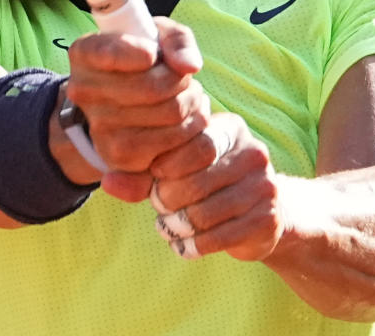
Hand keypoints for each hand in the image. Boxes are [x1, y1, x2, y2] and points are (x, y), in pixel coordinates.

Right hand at [66, 17, 210, 199]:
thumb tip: (189, 66)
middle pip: (154, 87)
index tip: (152, 54)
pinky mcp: (120, 157)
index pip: (108, 53)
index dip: (136, 52)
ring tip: (187, 98)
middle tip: (184, 79)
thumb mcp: (158, 36)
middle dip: (182, 81)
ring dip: (192, 103)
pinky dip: (190, 129)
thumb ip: (177, 40)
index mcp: (85, 54)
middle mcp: (84, 92)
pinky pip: (175, 143)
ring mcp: (99, 128)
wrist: (121, 107)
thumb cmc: (144, 61)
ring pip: (171, 114)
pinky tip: (183, 120)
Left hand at [149, 112, 284, 261]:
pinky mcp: (267, 220)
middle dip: (167, 201)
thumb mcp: (174, 173)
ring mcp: (265, 187)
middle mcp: (253, 153)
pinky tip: (186, 244)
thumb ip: (141, 175)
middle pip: (195, 181)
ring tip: (170, 226)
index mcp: (230, 129)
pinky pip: (218, 237)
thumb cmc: (206, 186)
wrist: (258, 216)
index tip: (157, 176)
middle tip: (161, 207)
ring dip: (177, 227)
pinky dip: (193, 246)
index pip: (192, 145)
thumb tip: (107, 183)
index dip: (166, 167)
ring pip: (204, 213)